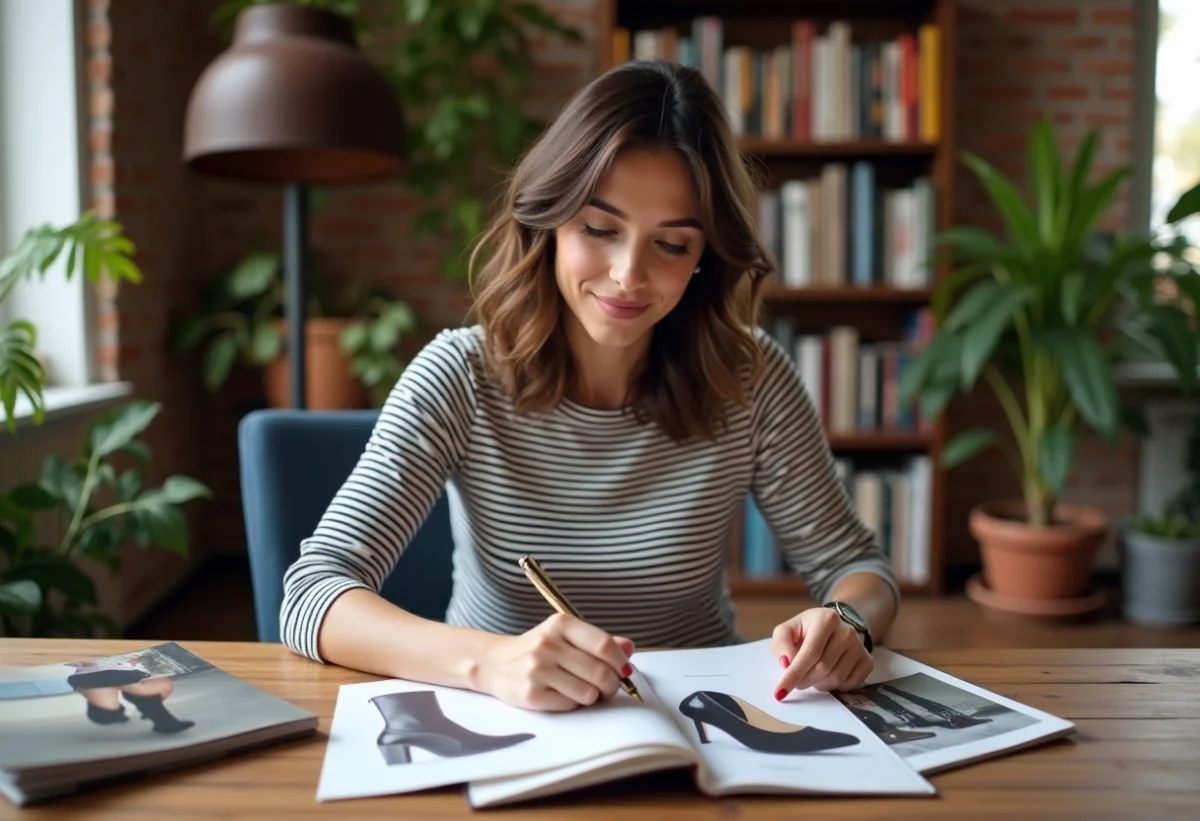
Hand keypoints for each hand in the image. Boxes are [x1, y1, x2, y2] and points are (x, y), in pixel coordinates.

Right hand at [477, 613, 634, 711]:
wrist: (494, 663)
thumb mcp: (565, 636)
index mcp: (560, 624)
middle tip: (607, 687)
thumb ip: (598, 641)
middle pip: (599, 672)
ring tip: (583, 690)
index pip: (603, 645)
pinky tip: (562, 695)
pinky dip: (573, 704)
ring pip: (588, 693)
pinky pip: (569, 706)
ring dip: (592, 696)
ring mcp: (537, 670)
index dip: (620, 662)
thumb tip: (629, 648)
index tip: (624, 670)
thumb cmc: (538, 650)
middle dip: (611, 685)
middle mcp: (547, 644)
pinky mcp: (530, 694)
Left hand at [770, 607, 871, 697]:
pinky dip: (834, 687)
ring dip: (818, 684)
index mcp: (826, 619)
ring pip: (836, 679)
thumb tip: (786, 663)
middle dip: (804, 680)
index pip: (810, 652)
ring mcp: (860, 647)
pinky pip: (849, 685)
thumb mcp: (788, 630)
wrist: (834, 627)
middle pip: (823, 668)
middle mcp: (847, 631)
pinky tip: (827, 676)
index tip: (780, 692)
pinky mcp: (867, 661)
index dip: (794, 674)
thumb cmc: (807, 630)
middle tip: (796, 681)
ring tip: (812, 675)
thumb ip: (781, 644)